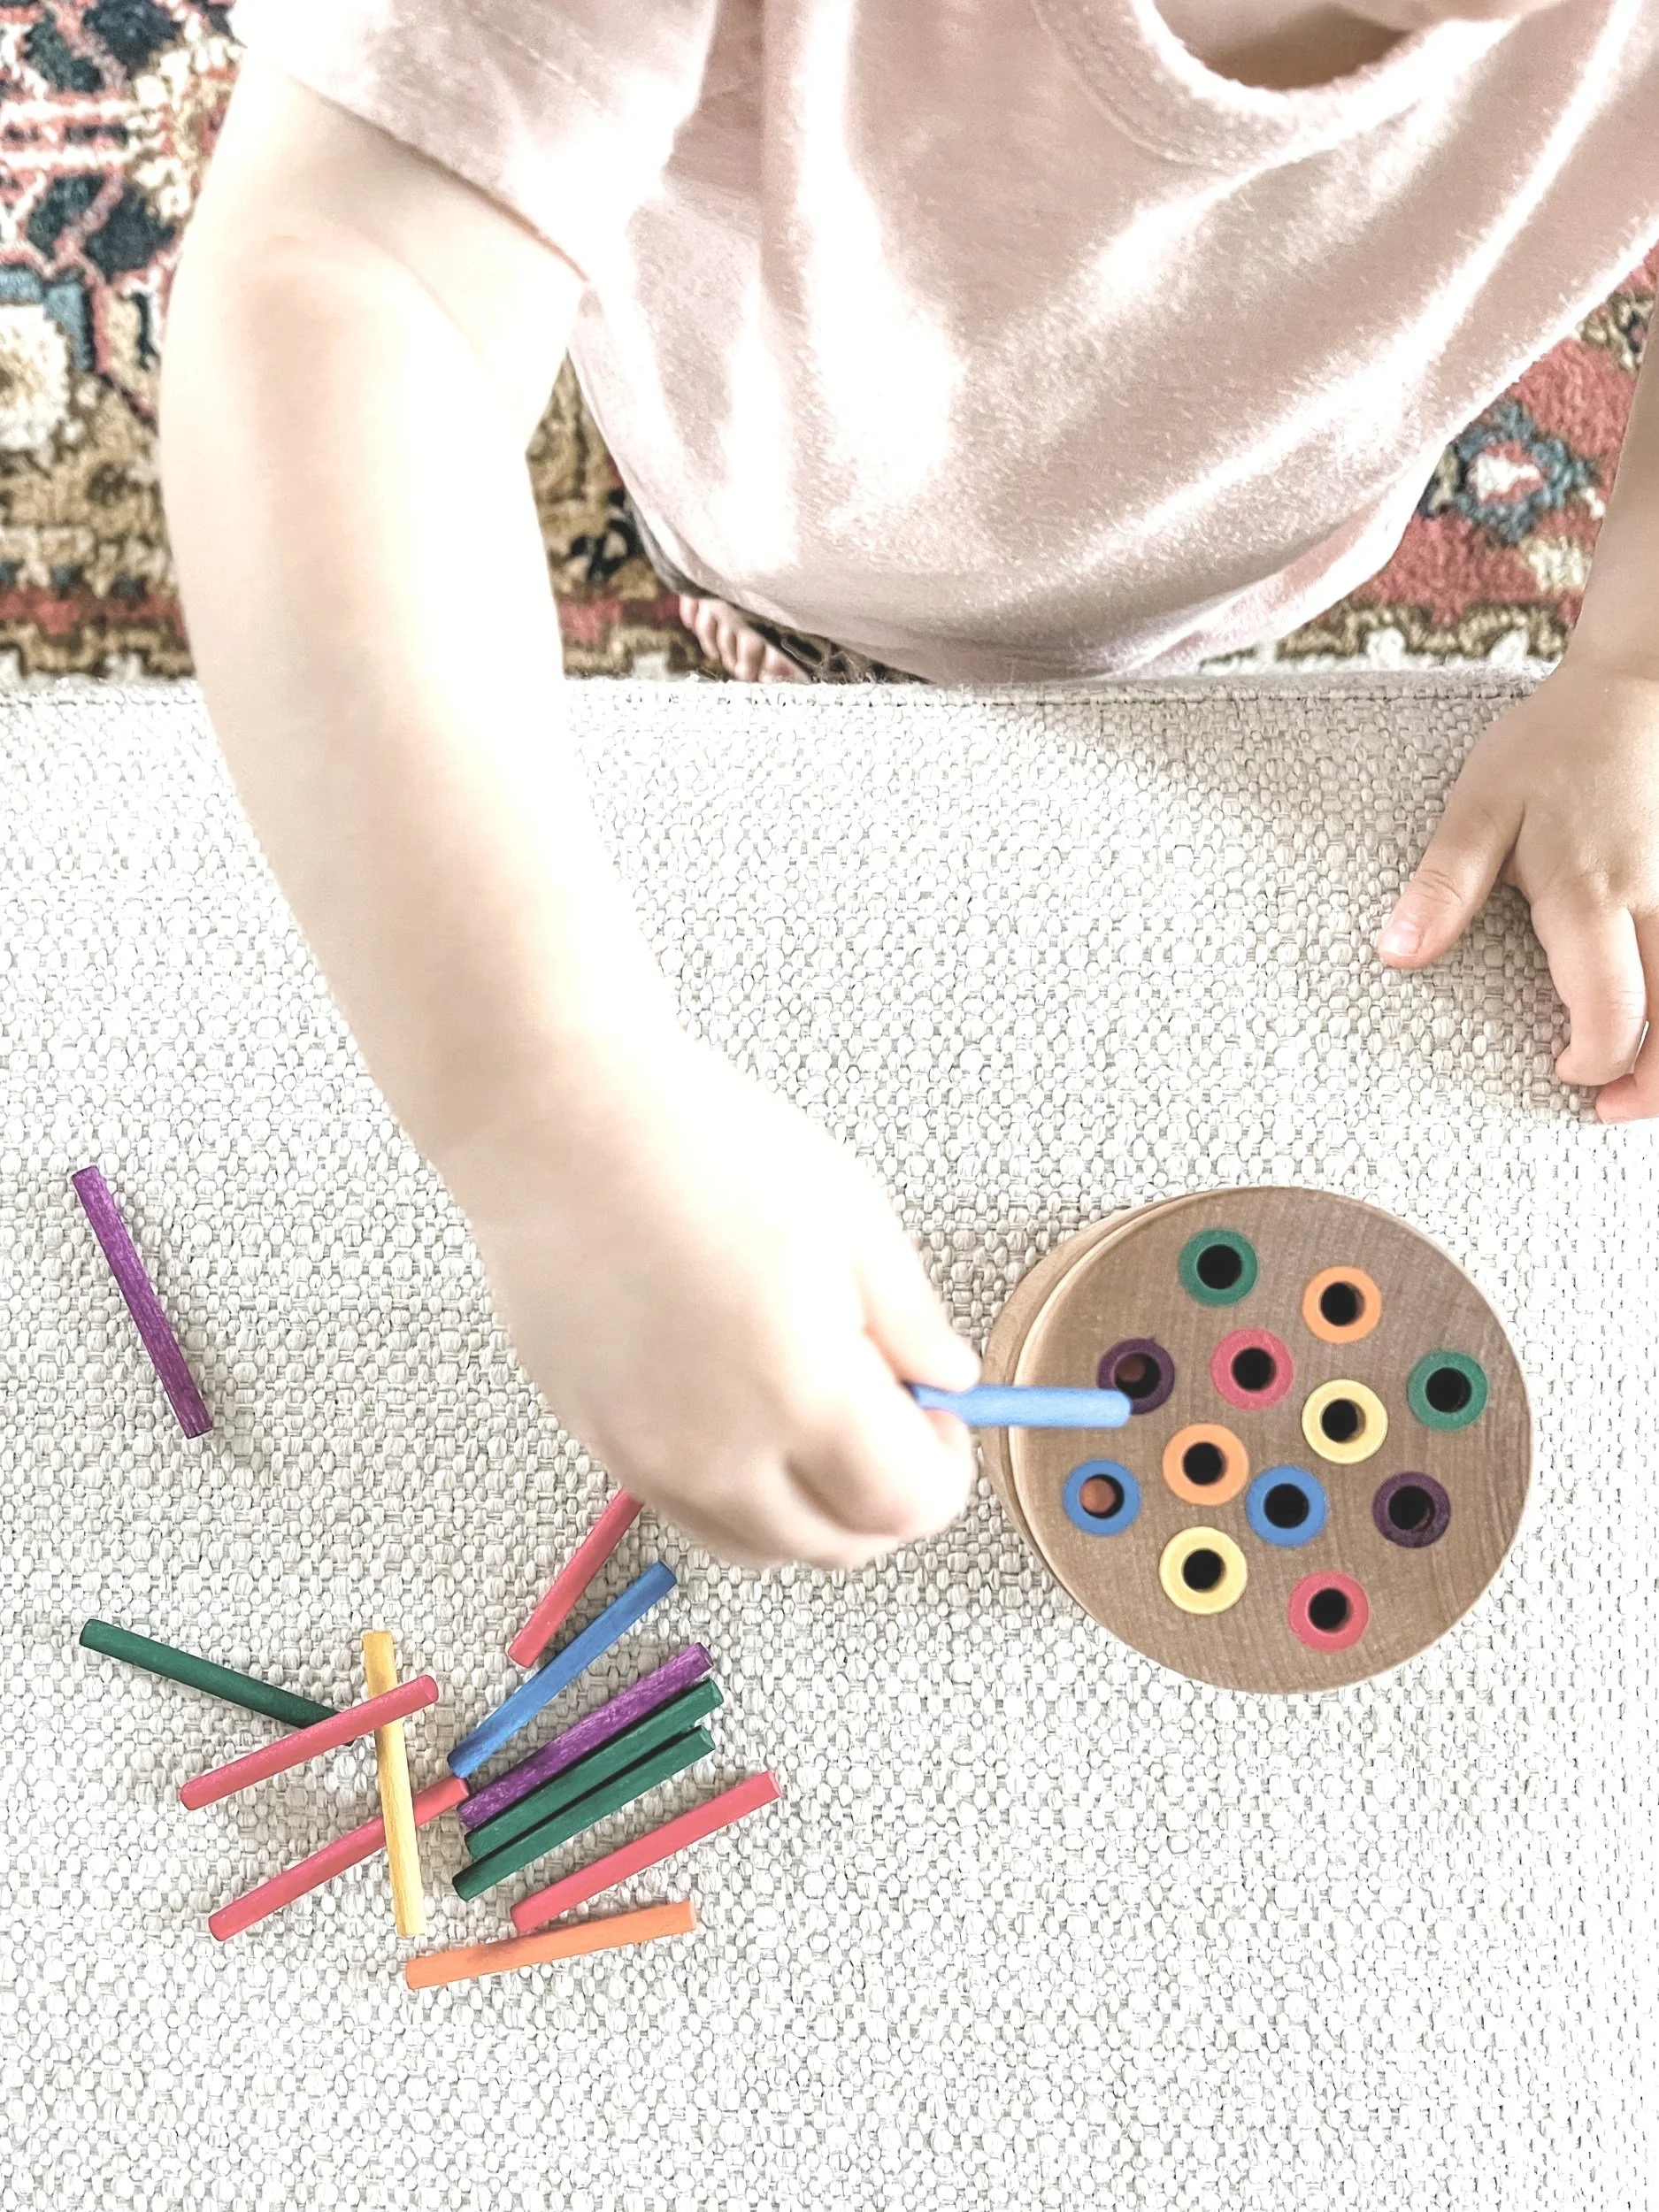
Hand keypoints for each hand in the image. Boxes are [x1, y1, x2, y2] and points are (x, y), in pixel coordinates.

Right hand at [455, 1038, 979, 1567]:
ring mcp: (646, 1457)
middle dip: (885, 1502)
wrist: (559, 1125)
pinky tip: (741, 1408)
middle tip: (891, 1423)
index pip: (906, 1508)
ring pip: (758, 1547)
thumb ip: (912, 1321)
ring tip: (812, 1416)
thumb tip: (947, 1380)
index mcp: (800, 1394)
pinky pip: (686, 1509)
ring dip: (809, 1511)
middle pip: (836, 1549)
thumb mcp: (851, 1216)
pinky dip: (735, 1491)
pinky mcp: (596, 1440)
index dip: (945, 1475)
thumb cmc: (696, 1148)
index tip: (942, 1422)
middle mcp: (719, 1452)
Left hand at [1376, 651, 1658, 1119]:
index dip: (1592, 1060)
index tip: (1561, 1067)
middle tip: (1607, 1106)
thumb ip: (1442, 887)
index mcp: (1594, 898)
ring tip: (1642, 1080)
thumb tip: (1395, 954)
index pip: (1614, 1014)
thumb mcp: (1479, 807)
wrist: (1639, 685)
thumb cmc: (1554, 746)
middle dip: (1649, 1084)